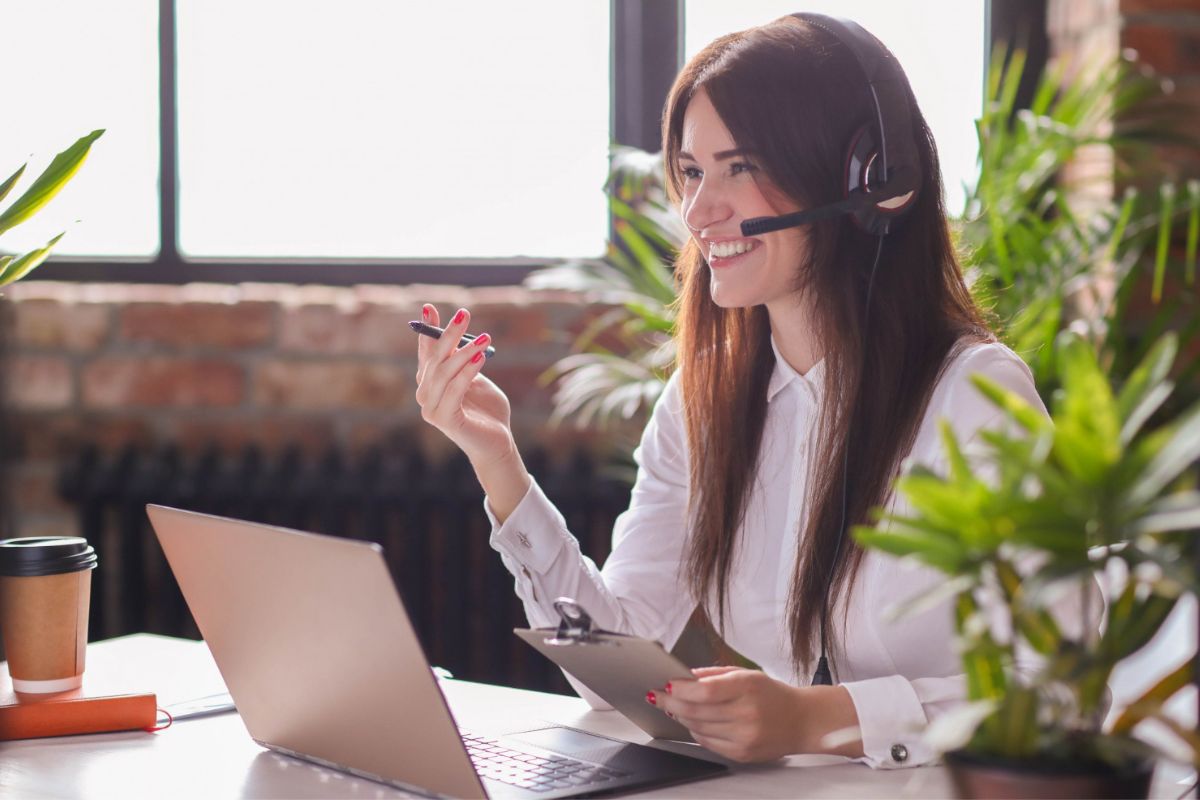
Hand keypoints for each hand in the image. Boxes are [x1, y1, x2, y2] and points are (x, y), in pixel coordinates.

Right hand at [414, 304, 513, 467]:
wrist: (498, 442)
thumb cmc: (488, 410)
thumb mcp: (476, 378)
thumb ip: (466, 361)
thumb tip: (462, 335)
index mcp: (431, 383)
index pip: (426, 352)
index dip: (428, 329)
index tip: (429, 307)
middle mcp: (426, 395)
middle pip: (435, 358)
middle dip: (448, 334)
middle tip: (464, 314)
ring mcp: (432, 409)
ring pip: (445, 373)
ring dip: (464, 352)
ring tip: (484, 338)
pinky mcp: (444, 420)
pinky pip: (455, 390)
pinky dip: (468, 372)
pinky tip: (480, 358)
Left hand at [651, 666, 861, 762]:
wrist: (802, 721)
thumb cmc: (773, 695)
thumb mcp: (747, 674)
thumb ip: (714, 675)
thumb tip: (685, 677)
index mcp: (748, 688)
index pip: (705, 691)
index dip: (680, 689)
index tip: (665, 684)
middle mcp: (747, 714)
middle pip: (697, 711)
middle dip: (672, 703)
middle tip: (657, 696)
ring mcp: (744, 737)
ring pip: (698, 728)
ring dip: (681, 717)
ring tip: (673, 707)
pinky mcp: (742, 753)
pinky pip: (708, 743)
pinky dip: (695, 731)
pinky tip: (692, 722)